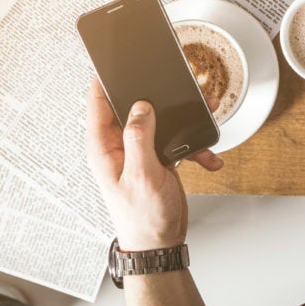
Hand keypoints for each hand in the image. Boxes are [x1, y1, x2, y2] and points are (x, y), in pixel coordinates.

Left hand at [85, 78, 223, 250]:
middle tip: (172, 81)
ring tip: (202, 113)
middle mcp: (120, 146)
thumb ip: (140, 137)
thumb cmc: (143, 218)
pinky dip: (194, 147)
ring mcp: (140, 152)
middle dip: (156, 96)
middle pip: (134, 108)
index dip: (104, 80)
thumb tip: (141, 107)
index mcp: (105, 148)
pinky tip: (206, 156)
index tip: (114, 61)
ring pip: (160, 121)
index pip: (98, 104)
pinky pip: (176, 141)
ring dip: (182, 121)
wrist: (160, 244)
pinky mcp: (158, 159)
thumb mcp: (141, 174)